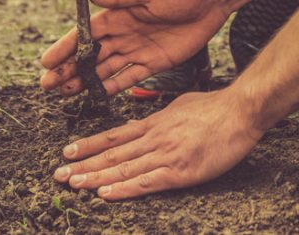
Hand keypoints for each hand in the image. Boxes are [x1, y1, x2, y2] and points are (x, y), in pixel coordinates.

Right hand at [40, 0, 227, 95]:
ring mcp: (137, 49)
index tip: (46, 61)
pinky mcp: (153, 63)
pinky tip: (94, 96)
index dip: (65, 47)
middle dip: (68, 69)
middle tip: (47, 85)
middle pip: (90, 55)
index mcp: (118, 14)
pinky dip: (111, 87)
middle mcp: (123, 33)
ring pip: (104, 69)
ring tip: (63, 93)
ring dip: (84, 80)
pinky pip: (128, 78)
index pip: (85, 33)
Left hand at [53, 88, 263, 199]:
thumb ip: (160, 118)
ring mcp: (166, 154)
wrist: (240, 111)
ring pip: (123, 169)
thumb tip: (143, 124)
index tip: (67, 152)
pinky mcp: (180, 171)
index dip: (89, 145)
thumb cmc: (215, 108)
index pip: (114, 136)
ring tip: (73, 184)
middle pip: (112, 155)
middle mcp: (154, 138)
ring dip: (95, 178)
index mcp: (155, 123)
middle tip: (58, 175)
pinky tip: (106, 194)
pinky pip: (146, 182)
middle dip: (83, 165)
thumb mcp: (180, 106)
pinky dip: (124, 189)